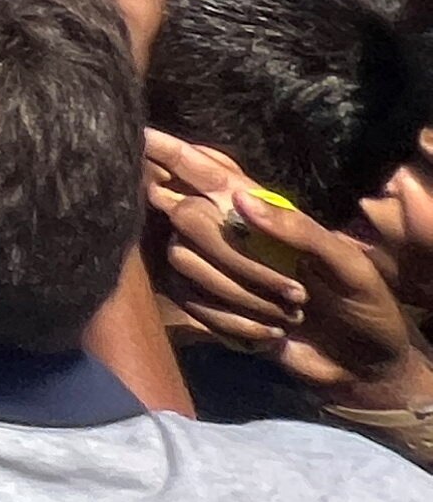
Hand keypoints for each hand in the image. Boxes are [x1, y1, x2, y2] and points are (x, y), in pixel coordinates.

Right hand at [147, 129, 432, 410]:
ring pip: (183, 262)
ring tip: (289, 316)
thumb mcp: (347, 265)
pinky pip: (192, 303)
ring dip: (241, 297)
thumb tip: (237, 199)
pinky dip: (235, 323)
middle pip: (184, 217)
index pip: (205, 169)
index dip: (168, 150)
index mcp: (262, 210)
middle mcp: (228, 232)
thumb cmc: (364, 306)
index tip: (137, 134)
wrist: (361, 367)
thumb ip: (297, 229)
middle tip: (296, 292)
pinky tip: (270, 334)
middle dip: (237, 260)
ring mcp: (214, 269)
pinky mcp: (208, 307)